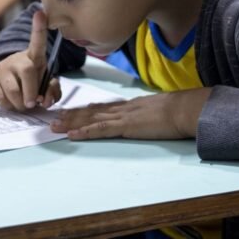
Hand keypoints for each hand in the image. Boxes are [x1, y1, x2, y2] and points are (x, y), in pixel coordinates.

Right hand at [0, 10, 61, 110]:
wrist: (11, 82)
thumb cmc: (33, 81)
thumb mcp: (46, 83)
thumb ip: (52, 91)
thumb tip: (45, 100)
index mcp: (34, 56)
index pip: (38, 41)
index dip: (39, 28)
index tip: (41, 13)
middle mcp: (17, 58)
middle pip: (27, 71)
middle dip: (32, 91)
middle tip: (33, 103)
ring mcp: (1, 67)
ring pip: (12, 89)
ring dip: (20, 103)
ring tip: (23, 104)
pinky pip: (0, 98)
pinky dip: (9, 106)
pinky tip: (12, 102)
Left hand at [50, 87, 212, 140]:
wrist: (185, 109)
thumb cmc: (178, 111)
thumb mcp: (159, 110)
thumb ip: (148, 114)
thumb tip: (146, 117)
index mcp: (131, 105)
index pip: (102, 107)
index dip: (85, 109)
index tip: (71, 110)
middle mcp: (123, 108)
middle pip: (92, 111)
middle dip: (71, 114)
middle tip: (53, 117)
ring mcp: (123, 116)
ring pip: (91, 118)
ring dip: (71, 122)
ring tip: (55, 125)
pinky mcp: (126, 126)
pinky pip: (101, 129)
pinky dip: (85, 131)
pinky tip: (72, 134)